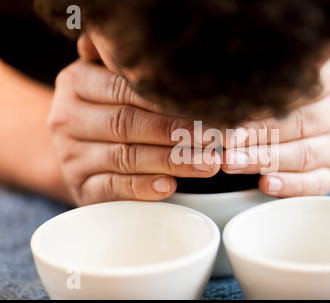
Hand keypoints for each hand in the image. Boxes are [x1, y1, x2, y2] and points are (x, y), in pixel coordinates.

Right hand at [48, 60, 220, 205]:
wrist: (77, 151)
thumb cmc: (105, 110)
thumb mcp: (106, 81)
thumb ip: (121, 65)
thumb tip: (138, 39)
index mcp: (76, 83)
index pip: (123, 89)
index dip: (165, 99)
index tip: (204, 107)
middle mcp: (67, 118)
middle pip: (127, 123)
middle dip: (175, 132)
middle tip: (213, 138)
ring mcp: (71, 156)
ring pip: (125, 157)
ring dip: (171, 162)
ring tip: (206, 164)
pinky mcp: (80, 187)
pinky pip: (113, 188)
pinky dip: (144, 188)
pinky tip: (170, 186)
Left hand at [221, 58, 329, 196]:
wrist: (314, 119)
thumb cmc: (285, 98)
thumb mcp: (277, 82)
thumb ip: (259, 86)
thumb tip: (221, 98)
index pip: (296, 91)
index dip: (262, 105)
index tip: (231, 114)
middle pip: (299, 124)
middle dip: (258, 135)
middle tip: (227, 142)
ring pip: (304, 154)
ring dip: (265, 160)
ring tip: (233, 164)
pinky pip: (315, 183)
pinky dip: (289, 185)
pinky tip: (266, 184)